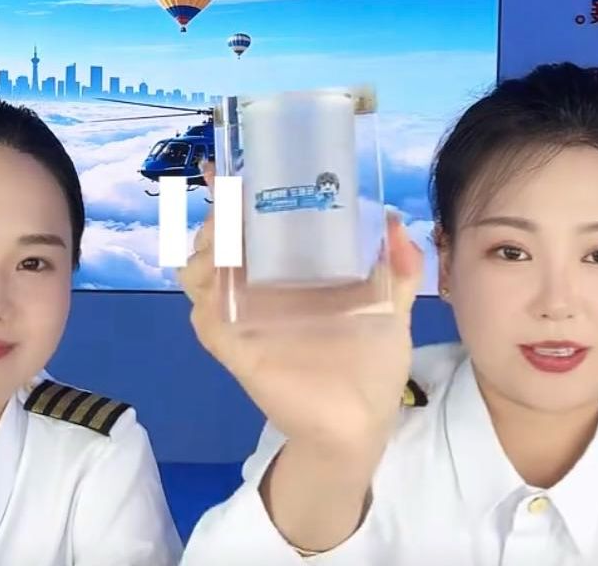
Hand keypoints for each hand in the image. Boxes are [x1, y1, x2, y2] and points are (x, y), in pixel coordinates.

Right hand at [179, 162, 423, 453]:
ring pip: (198, 277)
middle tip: (233, 206)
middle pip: (214, 247)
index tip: (227, 172)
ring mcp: (244, 323)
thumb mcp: (393, 309)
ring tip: (223, 238)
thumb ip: (399, 270)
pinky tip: (219, 279)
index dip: (232, 202)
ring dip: (202, 252)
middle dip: (214, 220)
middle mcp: (259, 296)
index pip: (251, 232)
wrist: (364, 424)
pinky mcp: (238, 351)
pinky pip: (206, 320)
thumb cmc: (372, 367)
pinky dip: (205, 298)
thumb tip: (396, 222)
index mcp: (288, 279)